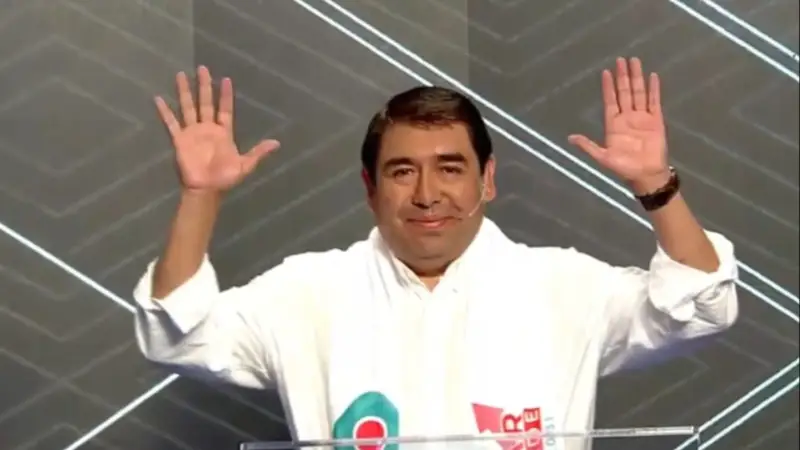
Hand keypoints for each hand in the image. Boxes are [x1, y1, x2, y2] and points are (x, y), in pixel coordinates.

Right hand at [154, 66, 279, 192]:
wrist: (206, 190)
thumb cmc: (225, 179)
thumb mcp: (245, 165)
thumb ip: (258, 153)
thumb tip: (277, 144)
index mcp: (223, 132)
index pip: (225, 109)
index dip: (225, 95)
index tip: (226, 79)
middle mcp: (207, 128)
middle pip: (205, 102)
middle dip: (204, 85)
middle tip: (203, 68)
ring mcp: (192, 132)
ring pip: (188, 107)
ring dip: (185, 92)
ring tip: (181, 74)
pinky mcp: (180, 140)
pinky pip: (171, 123)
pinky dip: (165, 112)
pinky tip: (158, 98)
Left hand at [568, 57, 669, 192]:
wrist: (646, 174)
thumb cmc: (624, 167)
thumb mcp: (603, 157)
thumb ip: (588, 146)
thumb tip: (570, 138)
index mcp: (613, 124)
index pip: (610, 100)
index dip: (608, 87)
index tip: (606, 72)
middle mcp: (627, 117)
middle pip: (624, 92)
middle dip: (622, 76)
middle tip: (621, 60)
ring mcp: (642, 117)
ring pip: (639, 93)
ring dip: (637, 78)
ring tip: (635, 62)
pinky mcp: (656, 120)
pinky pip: (655, 101)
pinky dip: (654, 89)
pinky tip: (652, 76)